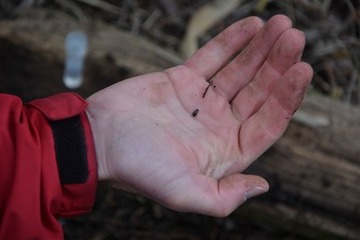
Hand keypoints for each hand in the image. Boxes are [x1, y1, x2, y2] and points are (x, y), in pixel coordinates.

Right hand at [85, 15, 312, 216]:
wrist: (99, 140)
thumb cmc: (138, 168)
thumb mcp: (183, 193)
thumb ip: (224, 198)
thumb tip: (263, 186)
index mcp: (224, 152)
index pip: (267, 123)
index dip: (287, 98)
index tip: (302, 71)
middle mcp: (218, 126)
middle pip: (259, 93)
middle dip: (278, 66)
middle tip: (295, 39)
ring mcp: (202, 101)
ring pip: (240, 71)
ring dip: (261, 49)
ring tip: (282, 26)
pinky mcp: (183, 81)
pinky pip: (213, 57)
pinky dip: (232, 41)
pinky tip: (252, 25)